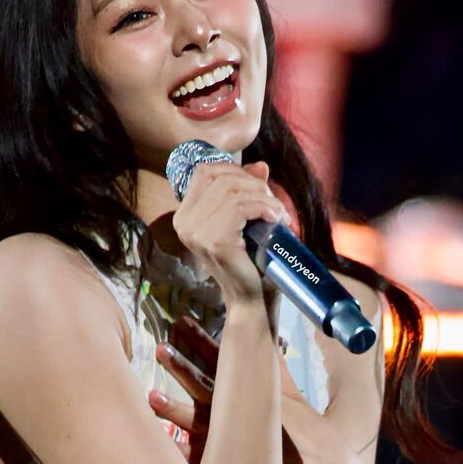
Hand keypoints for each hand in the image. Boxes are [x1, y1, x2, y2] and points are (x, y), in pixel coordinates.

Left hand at [148, 316, 311, 463]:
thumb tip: (272, 333)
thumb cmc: (307, 430)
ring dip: (174, 408)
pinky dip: (181, 450)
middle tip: (160, 348)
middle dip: (183, 367)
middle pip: (205, 385)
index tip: (181, 322)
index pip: (224, 359)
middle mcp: (240, 411)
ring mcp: (232, 439)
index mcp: (253, 389)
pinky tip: (163, 445)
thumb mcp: (290, 390)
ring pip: (197, 420)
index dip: (201, 341)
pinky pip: (199, 459)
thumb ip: (276, 362)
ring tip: (151, 396)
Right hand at [172, 159, 292, 308]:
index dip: (234, 170)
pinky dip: (264, 208)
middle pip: (220, 178)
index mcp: (184, 215)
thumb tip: (261, 165)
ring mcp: (196, 232)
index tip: (257, 186)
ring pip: (233, 192)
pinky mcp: (214, 241)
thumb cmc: (247, 259)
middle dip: (253, 184)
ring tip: (278, 213)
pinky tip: (276, 219)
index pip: (204, 171)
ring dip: (263, 198)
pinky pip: (241, 208)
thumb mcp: (244, 219)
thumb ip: (247, 191)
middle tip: (274, 201)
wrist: (249, 298)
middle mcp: (184, 222)